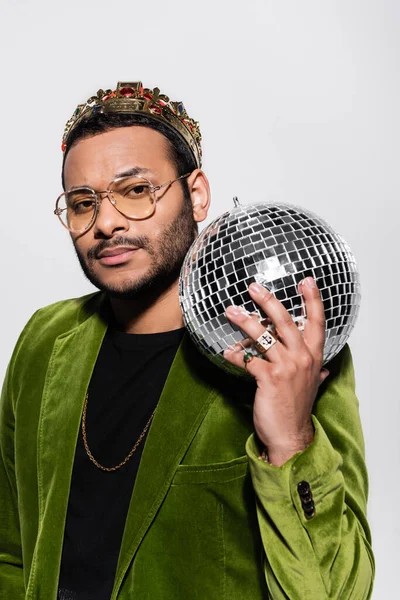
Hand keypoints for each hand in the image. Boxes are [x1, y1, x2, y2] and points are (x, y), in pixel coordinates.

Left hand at [223, 278, 328, 465]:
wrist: (290, 436)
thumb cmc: (297, 409)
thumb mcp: (313, 387)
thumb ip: (318, 373)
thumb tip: (325, 368)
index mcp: (313, 357)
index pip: (317, 322)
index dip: (312, 300)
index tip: (307, 280)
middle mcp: (303, 358)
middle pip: (285, 321)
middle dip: (268, 301)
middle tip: (253, 287)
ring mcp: (287, 367)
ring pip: (263, 336)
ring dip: (244, 321)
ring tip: (230, 311)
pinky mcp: (269, 378)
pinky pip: (248, 359)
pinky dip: (235, 355)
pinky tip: (227, 353)